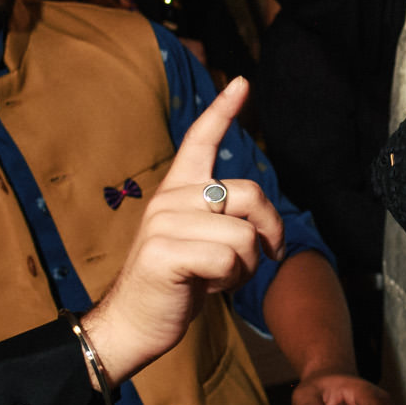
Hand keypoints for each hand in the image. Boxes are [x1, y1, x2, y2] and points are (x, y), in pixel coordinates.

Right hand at [82, 77, 284, 382]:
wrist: (135, 321)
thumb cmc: (177, 283)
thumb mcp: (202, 242)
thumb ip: (224, 219)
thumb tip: (265, 220)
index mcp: (177, 190)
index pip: (200, 139)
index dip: (223, 110)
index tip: (241, 83)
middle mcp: (170, 198)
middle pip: (251, 194)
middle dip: (270, 230)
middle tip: (261, 256)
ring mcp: (164, 223)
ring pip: (245, 235)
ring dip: (248, 266)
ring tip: (221, 276)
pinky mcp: (165, 252)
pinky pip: (230, 259)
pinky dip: (231, 281)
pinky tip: (206, 287)